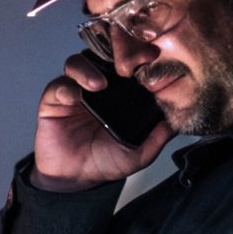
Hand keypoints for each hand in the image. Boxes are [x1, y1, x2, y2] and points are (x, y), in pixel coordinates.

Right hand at [31, 53, 173, 191]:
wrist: (75, 178)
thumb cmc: (105, 162)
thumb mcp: (140, 152)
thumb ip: (158, 135)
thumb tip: (178, 119)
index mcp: (118, 93)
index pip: (126, 66)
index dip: (135, 58)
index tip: (149, 57)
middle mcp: (96, 86)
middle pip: (100, 56)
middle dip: (111, 54)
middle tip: (124, 63)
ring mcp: (75, 91)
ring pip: (77, 64)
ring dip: (87, 70)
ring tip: (99, 85)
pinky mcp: (54, 100)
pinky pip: (58, 86)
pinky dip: (66, 87)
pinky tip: (74, 97)